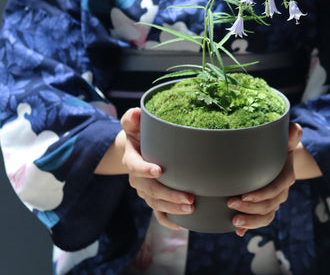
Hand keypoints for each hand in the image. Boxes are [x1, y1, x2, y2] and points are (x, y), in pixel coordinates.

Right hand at [121, 108, 193, 229]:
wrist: (136, 148)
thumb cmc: (138, 133)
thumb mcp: (133, 123)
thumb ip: (132, 118)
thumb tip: (136, 113)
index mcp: (131, 159)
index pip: (134, 166)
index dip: (145, 169)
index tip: (158, 170)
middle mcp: (137, 178)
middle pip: (149, 190)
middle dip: (168, 195)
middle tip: (188, 198)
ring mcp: (144, 190)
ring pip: (155, 204)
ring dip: (172, 208)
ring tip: (191, 208)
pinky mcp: (152, 198)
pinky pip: (158, 214)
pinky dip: (168, 220)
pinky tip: (182, 224)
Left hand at [227, 122, 302, 236]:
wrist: (282, 156)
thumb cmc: (280, 146)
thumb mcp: (286, 138)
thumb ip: (291, 134)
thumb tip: (295, 129)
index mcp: (285, 175)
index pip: (277, 188)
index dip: (262, 194)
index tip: (245, 195)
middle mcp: (281, 191)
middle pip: (270, 205)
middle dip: (251, 208)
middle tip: (230, 203)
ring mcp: (274, 201)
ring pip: (266, 216)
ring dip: (251, 221)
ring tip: (234, 221)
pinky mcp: (264, 206)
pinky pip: (260, 220)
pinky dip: (250, 228)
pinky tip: (238, 232)